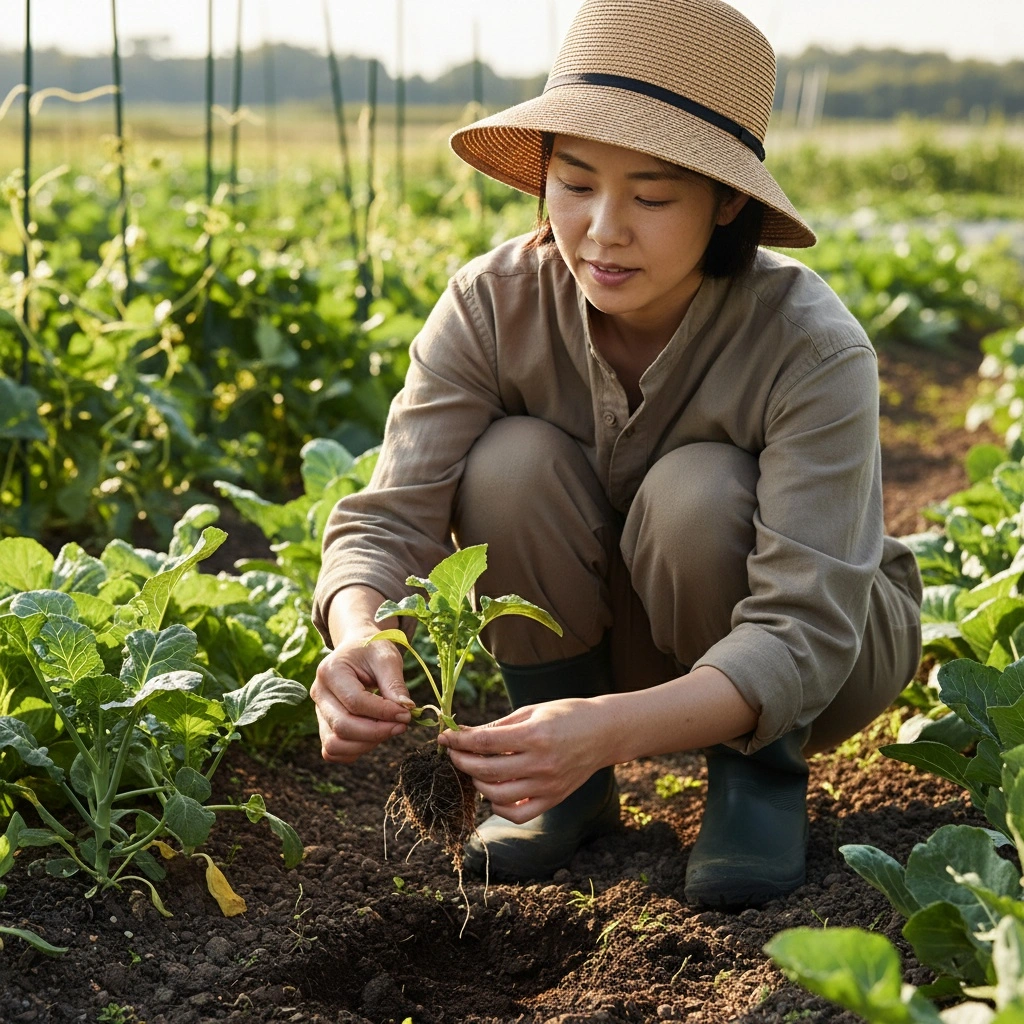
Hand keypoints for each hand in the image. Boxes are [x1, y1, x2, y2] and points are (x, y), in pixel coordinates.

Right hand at [310, 635, 413, 763]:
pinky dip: (356, 750)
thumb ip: (395, 684)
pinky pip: (333, 751)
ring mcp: (318, 712)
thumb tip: (406, 710)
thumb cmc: (372, 651)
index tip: (407, 714)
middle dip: (377, 732)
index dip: (383, 712)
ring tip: (389, 729)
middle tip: (402, 725)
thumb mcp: (387, 657)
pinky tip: (376, 735)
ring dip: (366, 744)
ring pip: (335, 744)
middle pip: (343, 726)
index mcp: (330, 671)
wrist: (358, 650)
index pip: (355, 702)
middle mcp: (318, 693)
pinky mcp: (324, 726)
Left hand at [438, 697, 609, 822]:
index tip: (444, 737)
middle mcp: (541, 763)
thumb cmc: (567, 715)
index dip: (459, 740)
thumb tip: (465, 734)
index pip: (484, 742)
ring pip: (497, 795)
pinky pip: (517, 813)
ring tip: (473, 770)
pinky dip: (499, 806)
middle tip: (453, 752)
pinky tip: (494, 791)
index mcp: (535, 735)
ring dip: (477, 783)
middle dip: (462, 760)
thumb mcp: (532, 711)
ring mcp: (548, 785)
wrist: (604, 732)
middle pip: (486, 770)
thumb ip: (499, 726)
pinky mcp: (553, 799)